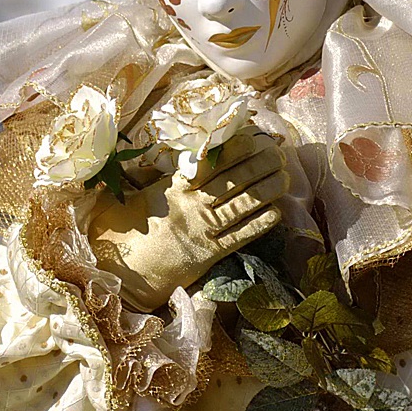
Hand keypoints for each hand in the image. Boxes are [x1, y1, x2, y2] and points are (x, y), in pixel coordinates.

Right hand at [87, 132, 285, 311]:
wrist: (127, 272)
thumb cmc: (127, 229)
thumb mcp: (133, 196)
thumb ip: (147, 175)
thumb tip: (156, 151)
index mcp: (173, 188)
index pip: (208, 163)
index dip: (232, 149)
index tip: (251, 137)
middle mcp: (191, 206)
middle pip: (232, 181)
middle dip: (258, 164)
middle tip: (277, 153)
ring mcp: (203, 230)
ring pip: (242, 205)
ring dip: (266, 190)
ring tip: (284, 177)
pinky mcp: (211, 253)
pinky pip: (241, 236)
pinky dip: (260, 224)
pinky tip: (276, 212)